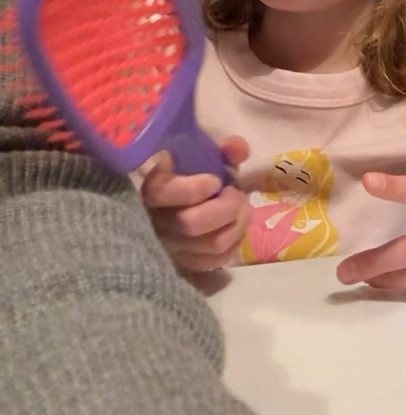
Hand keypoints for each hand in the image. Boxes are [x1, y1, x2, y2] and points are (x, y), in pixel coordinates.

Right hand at [141, 137, 249, 271]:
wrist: (174, 206)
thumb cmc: (187, 178)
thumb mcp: (199, 157)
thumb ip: (220, 150)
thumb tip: (238, 148)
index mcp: (152, 189)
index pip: (166, 193)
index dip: (195, 187)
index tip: (215, 180)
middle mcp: (155, 222)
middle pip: (192, 223)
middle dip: (226, 208)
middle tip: (237, 196)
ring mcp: (169, 249)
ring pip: (211, 245)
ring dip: (237, 225)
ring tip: (243, 210)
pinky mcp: (184, 265)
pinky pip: (215, 262)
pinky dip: (234, 244)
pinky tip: (236, 229)